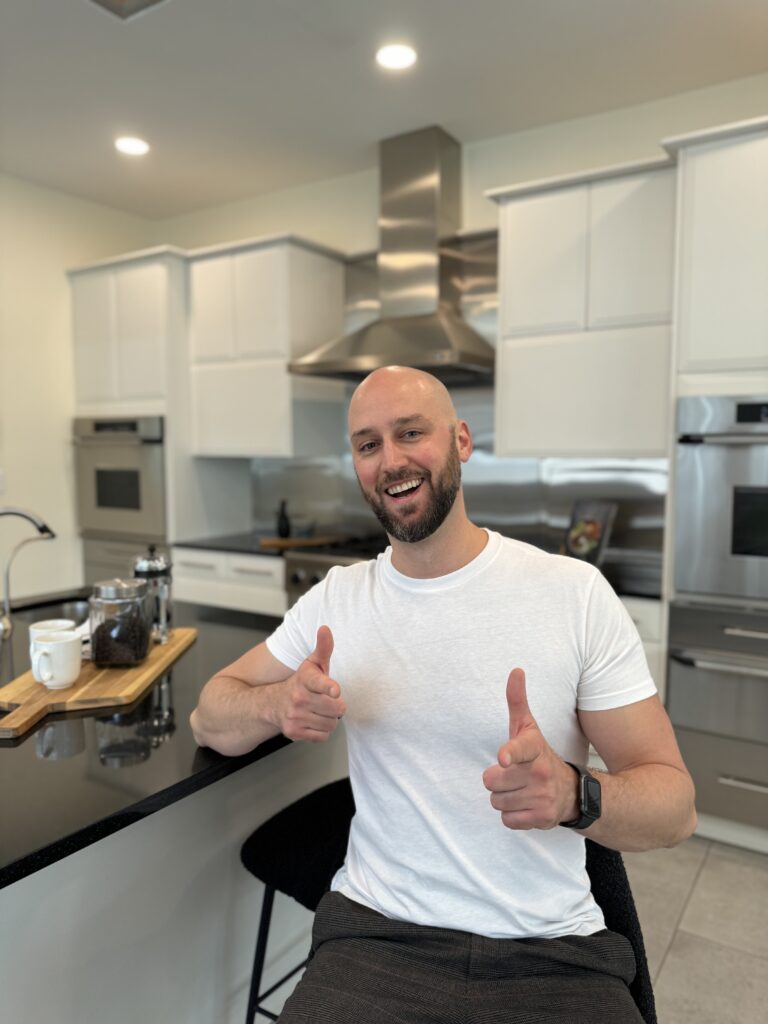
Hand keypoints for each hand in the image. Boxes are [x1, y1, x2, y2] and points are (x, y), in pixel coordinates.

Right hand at [277, 626, 345, 742]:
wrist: (273, 704)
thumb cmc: (301, 683)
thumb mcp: (312, 664)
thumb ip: (323, 647)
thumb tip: (325, 628)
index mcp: (305, 679)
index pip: (318, 682)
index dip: (328, 686)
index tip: (335, 690)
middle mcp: (298, 697)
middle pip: (336, 709)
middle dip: (337, 707)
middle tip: (328, 701)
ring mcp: (295, 716)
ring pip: (331, 724)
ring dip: (330, 719)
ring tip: (319, 711)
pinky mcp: (294, 732)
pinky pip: (322, 736)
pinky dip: (322, 731)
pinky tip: (313, 721)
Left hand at [482, 668, 577, 829]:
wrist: (572, 792)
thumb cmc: (539, 755)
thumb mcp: (528, 728)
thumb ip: (517, 700)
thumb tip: (516, 670)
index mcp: (534, 748)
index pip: (520, 748)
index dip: (510, 753)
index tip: (503, 757)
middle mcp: (540, 772)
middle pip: (491, 780)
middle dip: (497, 780)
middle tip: (513, 775)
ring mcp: (543, 796)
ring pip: (496, 801)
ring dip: (503, 798)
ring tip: (520, 790)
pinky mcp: (542, 818)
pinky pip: (507, 820)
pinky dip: (512, 816)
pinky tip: (525, 805)